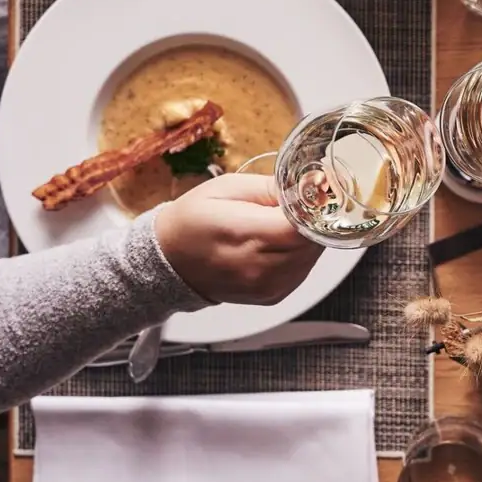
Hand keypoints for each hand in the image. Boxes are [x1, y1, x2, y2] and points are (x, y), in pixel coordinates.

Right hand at [154, 172, 321, 305]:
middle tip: (295, 207)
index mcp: (245, 234)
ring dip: (306, 239)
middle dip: (311, 221)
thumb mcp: (228, 187)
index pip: (302, 226)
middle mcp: (259, 267)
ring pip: (312, 258)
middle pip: (312, 242)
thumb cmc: (193, 219)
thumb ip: (272, 187)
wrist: (169, 260)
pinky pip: (302, 272)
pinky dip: (299, 255)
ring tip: (281, 225)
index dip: (312, 208)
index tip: (309, 195)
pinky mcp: (272, 296)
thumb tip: (308, 185)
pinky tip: (278, 244)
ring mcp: (267, 286)